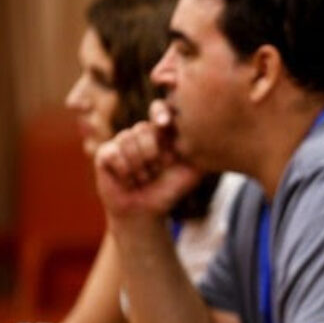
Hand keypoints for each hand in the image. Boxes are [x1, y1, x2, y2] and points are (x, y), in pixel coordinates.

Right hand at [94, 100, 200, 219]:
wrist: (145, 212)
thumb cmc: (169, 190)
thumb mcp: (192, 172)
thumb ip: (202, 154)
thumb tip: (218, 137)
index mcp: (161, 133)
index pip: (159, 110)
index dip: (160, 112)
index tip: (164, 122)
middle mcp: (141, 133)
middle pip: (144, 129)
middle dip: (152, 156)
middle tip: (154, 172)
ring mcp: (121, 141)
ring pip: (128, 140)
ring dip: (139, 167)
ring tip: (142, 178)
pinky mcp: (105, 153)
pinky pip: (113, 153)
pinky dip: (124, 170)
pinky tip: (126, 179)